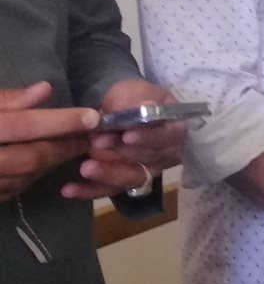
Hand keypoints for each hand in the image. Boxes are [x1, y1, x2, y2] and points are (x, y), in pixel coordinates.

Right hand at [0, 84, 97, 203]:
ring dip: (50, 164)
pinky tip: (40, 164)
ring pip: (23, 178)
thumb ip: (4, 99)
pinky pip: (9, 191)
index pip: (23, 125)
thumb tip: (44, 91)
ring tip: (71, 147)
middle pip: (29, 158)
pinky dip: (29, 178)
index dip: (60, 122)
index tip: (93, 116)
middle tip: (92, 136)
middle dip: (64, 147)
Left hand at [64, 79, 187, 199]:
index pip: (168, 136)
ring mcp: (145, 170)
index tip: (127, 135)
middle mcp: (165, 154)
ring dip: (108, 174)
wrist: (116, 109)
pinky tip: (69, 189)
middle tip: (96, 143)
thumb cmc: (131, 98)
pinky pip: (109, 190)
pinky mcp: (123, 181)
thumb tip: (146, 107)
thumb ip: (138, 101)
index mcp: (174, 128)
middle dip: (120, 152)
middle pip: (148, 159)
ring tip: (85, 168)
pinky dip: (89, 191)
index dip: (149, 138)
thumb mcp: (134, 92)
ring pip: (131, 178)